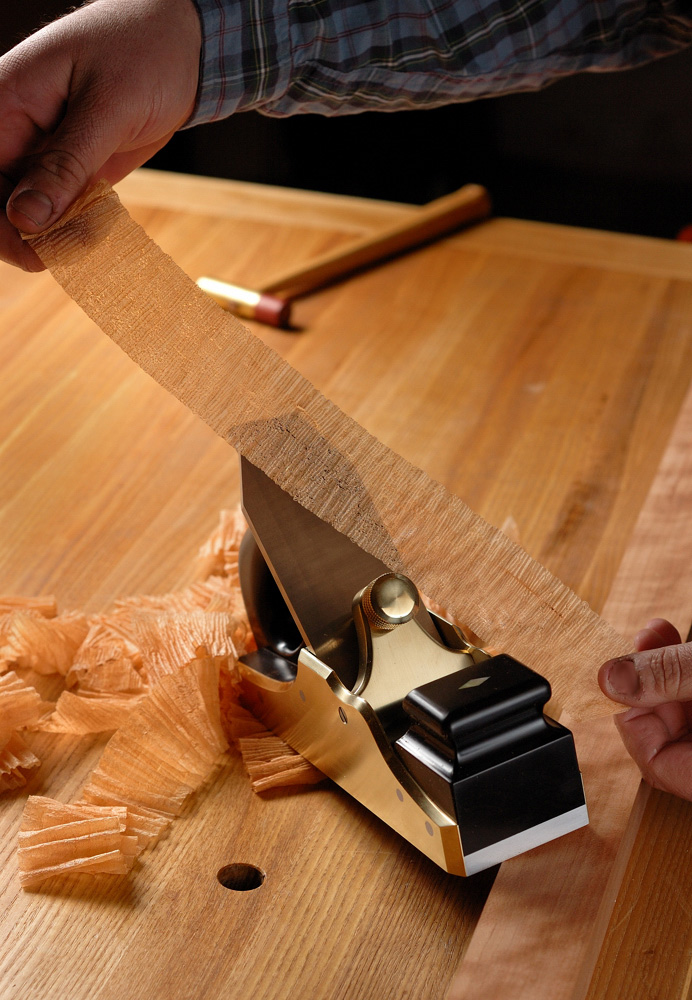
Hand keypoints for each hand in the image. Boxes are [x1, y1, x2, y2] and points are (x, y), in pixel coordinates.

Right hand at [0, 0, 200, 270]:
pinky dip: (79, 226)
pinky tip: (98, 229)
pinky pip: (62, 209)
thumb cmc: (144, 51)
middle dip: (29, 235)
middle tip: (71, 252)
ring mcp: (43, 151)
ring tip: (90, 239)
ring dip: (57, 235)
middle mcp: (16, 129)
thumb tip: (26, 217)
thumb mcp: (106, 108)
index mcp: (6, 100)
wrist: (185, 45)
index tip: (31, 251)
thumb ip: (65, 164)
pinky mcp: (73, 167)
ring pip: (30, 212)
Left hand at [599, 618, 691, 799]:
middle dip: (646, 683)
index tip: (614, 680)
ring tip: (653, 634)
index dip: (629, 719)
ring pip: (683, 709)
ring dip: (663, 668)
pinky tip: (673, 639)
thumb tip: (610, 679)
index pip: (656, 764)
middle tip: (634, 646)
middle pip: (669, 733)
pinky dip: (685, 669)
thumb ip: (668, 678)